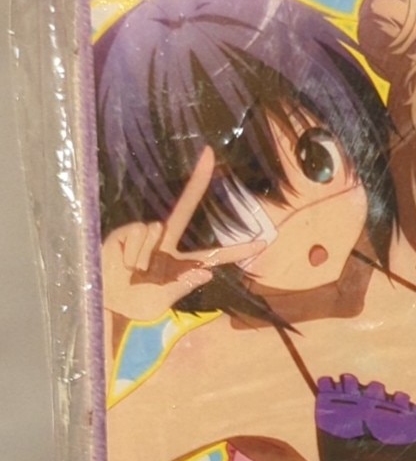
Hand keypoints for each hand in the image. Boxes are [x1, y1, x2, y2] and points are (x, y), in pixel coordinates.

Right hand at [101, 148, 265, 325]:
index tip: (263, 243)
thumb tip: (207, 274)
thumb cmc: (136, 306)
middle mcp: (167, 244)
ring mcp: (146, 236)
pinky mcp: (126, 231)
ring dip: (144, 255)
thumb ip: (183, 287)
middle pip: (186, 209)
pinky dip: (132, 251)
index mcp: (183, 264)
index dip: (237, 250)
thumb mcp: (162, 302)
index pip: (215, 255)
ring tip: (133, 272)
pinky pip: (138, 231)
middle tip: (209, 155)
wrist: (106, 305)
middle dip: (196, 181)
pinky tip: (123, 262)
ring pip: (157, 228)